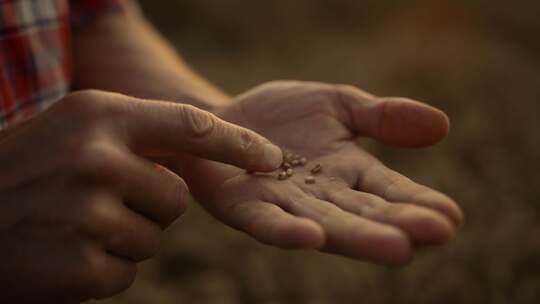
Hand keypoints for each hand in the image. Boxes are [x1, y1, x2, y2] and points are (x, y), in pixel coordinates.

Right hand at [0, 90, 280, 302]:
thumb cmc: (28, 168)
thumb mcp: (77, 129)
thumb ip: (138, 134)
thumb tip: (213, 150)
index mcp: (99, 117)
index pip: (190, 126)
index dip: (237, 143)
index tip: (270, 158)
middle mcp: (97, 160)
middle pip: (176, 197)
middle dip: (151, 205)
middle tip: (99, 201)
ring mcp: (88, 215)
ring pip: (154, 238)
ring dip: (124, 238)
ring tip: (74, 225)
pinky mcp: (82, 267)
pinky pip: (127, 272)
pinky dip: (103, 268)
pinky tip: (64, 253)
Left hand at [174, 81, 463, 264]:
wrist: (223, 118)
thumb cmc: (282, 116)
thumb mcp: (338, 104)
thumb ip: (383, 116)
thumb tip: (443, 124)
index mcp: (349, 172)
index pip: (390, 191)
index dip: (419, 202)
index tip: (452, 216)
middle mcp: (322, 196)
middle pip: (363, 213)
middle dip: (398, 223)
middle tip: (437, 234)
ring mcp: (284, 205)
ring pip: (325, 224)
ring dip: (358, 236)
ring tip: (396, 247)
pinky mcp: (244, 206)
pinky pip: (266, 222)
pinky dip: (288, 231)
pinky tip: (312, 236)